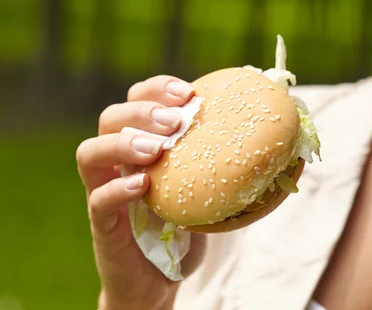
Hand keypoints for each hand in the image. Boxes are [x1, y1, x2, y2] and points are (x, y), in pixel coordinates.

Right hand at [76, 76, 207, 309]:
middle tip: (175, 121)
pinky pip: (97, 200)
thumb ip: (223, 165)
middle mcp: (118, 163)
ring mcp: (104, 191)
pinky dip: (117, 189)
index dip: (156, 89)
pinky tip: (142, 186)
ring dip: (123, 143)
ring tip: (156, 148)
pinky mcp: (104, 226)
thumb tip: (281, 145)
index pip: (135, 100)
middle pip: (110, 117)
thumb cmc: (185, 229)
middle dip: (142, 110)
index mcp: (142, 145)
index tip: (187, 92)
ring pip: (90, 152)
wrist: (159, 281)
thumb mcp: (207, 189)